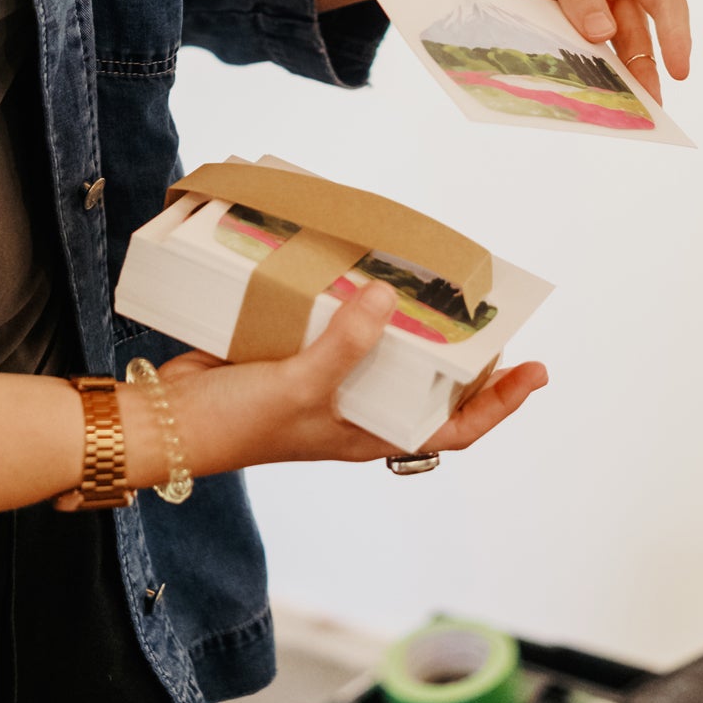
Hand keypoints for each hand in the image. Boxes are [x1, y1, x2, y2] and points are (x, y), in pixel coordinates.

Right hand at [146, 282, 546, 474]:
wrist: (168, 420)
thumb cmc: (238, 425)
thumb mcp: (302, 389)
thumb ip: (348, 346)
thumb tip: (387, 297)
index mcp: (367, 433)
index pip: (453, 429)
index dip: (498, 404)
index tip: (535, 370)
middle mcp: (354, 409)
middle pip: (425, 386)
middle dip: (460, 354)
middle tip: (489, 311)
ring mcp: (324, 379)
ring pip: (383, 350)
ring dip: (406, 321)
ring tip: (433, 283)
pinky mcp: (292, 352)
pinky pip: (336, 324)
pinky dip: (350, 300)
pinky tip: (358, 268)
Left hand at [317, 0, 689, 101]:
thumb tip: (602, 33)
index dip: (675, 35)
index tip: (679, 70)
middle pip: (636, 33)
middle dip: (641, 70)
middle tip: (645, 111)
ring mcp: (584, 3)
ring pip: (605, 47)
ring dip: (608, 77)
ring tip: (613, 113)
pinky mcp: (554, 18)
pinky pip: (569, 49)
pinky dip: (573, 70)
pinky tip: (574, 95)